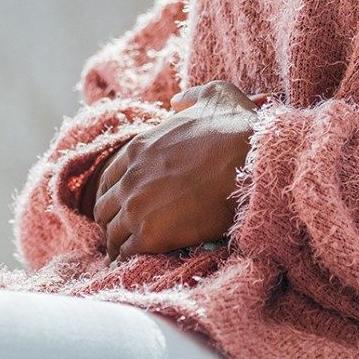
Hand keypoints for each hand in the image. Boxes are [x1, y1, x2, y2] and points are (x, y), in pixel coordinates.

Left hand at [91, 81, 270, 261]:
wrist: (254, 164)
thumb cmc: (239, 130)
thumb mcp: (216, 95)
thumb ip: (191, 97)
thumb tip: (178, 101)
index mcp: (138, 148)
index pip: (109, 178)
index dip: (116, 193)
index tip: (125, 204)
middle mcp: (130, 178)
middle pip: (104, 208)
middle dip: (113, 220)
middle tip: (126, 232)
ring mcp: (137, 207)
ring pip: (112, 233)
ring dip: (120, 243)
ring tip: (128, 253)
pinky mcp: (151, 234)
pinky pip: (126, 252)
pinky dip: (129, 258)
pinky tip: (138, 262)